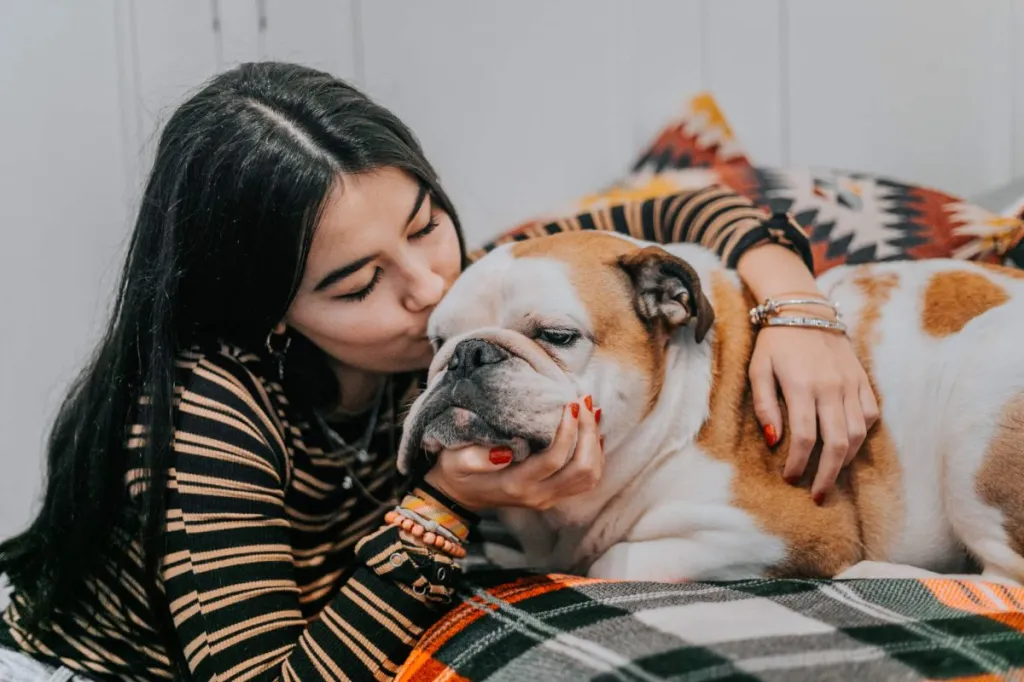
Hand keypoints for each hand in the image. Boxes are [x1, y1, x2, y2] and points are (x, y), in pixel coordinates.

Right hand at [423, 398, 603, 511]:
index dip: (568, 431)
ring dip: (594, 443)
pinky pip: (586, 480)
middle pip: (581, 469)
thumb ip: (475, 457)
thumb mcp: (455, 460)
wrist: (459, 495)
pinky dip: (595, 454)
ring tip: (591, 412)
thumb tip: (505, 451)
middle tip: (583, 403)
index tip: (569, 404)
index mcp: (515, 484)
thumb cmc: (456, 470)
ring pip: (589, 476)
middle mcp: (538, 495)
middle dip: (588, 433)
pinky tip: (592, 431)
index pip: (554, 460)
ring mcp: (548, 498)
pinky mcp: (555, 496)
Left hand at [749, 325, 878, 500]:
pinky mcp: (862, 379)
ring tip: (831, 474)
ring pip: (858, 433)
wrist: (804, 310)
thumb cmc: (775, 343)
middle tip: (818, 495)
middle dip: (828, 475)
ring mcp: (851, 383)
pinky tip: (848, 444)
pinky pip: (871, 414)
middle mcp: (831, 387)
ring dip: (846, 460)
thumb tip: (774, 441)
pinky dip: (862, 434)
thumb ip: (764, 406)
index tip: (790, 478)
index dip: (799, 464)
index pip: (806, 438)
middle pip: (837, 443)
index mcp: (802, 386)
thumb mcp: (758, 370)